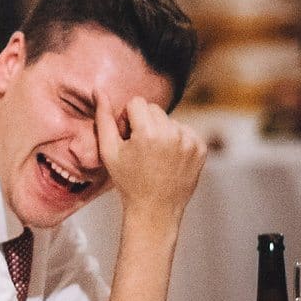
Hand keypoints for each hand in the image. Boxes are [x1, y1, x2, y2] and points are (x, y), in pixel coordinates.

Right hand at [95, 92, 206, 226]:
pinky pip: (184, 131)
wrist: (155, 210)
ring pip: (169, 120)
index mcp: (149, 132)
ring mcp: (190, 141)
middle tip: (139, 147)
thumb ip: (104, 118)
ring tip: (154, 156)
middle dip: (144, 122)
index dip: (128, 119)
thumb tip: (99, 91)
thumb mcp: (109, 151)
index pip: (137, 102)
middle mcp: (173, 133)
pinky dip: (176, 140)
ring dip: (161, 131)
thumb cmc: (128, 181)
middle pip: (154, 109)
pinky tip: (168, 159)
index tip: (127, 137)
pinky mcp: (201, 148)